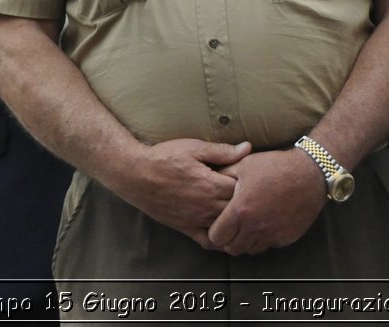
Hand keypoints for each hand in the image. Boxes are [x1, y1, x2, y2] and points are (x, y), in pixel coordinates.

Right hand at [116, 138, 250, 248]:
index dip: (251, 183)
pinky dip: (220, 240)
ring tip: (244, 213)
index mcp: (210, 185)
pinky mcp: (185, 228)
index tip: (253, 177)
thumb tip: (247, 148)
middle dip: (246, 203)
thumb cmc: (164, 158)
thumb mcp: (194, 148)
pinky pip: (208, 240)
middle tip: (252, 195)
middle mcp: (205, 206)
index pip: (243, 189)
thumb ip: (222, 151)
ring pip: (226, 227)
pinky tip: (227, 233)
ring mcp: (196, 219)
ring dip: (236, 221)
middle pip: (237, 210)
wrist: (135, 175)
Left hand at [209, 148, 328, 254]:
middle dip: (230, 239)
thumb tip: (210, 182)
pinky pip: (269, 245)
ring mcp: (272, 234)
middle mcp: (255, 228)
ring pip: (250, 249)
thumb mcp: (245, 164)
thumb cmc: (276, 166)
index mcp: (240, 211)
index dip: (215, 231)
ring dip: (247, 240)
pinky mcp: (287, 237)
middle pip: (231, 248)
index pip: (215, 237)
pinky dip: (265, 238)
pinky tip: (268, 222)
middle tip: (234, 226)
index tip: (220, 223)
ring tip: (251, 224)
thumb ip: (224, 175)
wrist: (311, 172)